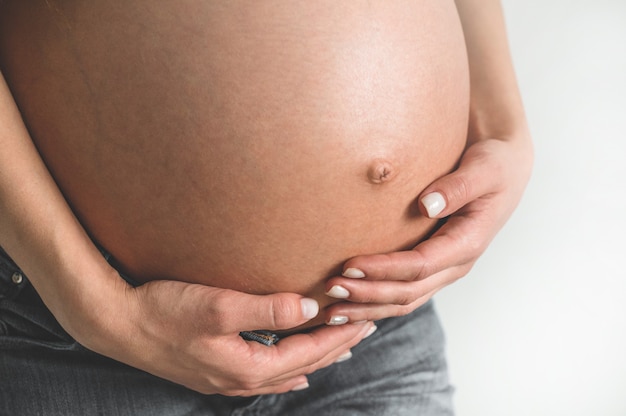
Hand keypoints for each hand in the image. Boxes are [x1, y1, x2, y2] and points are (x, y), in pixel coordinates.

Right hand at [83, 277, 373, 395]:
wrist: (117, 325)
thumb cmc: (165, 311)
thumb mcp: (220, 306)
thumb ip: (268, 309)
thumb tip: (310, 307)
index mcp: (248, 366)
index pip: (309, 352)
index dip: (339, 335)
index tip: (365, 319)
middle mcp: (241, 379)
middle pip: (303, 364)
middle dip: (336, 347)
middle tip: (365, 329)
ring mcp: (227, 379)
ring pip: (287, 371)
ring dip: (316, 357)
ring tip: (341, 347)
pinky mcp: (215, 371)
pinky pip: (266, 375)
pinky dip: (290, 368)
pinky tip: (295, 371)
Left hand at [322, 135, 532, 323]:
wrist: (503, 171)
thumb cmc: (493, 165)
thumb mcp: (484, 169)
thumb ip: (458, 186)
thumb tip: (428, 205)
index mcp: (468, 243)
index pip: (419, 266)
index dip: (383, 269)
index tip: (348, 266)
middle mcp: (455, 264)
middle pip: (407, 292)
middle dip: (368, 295)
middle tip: (329, 291)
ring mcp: (444, 270)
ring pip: (404, 301)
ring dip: (368, 308)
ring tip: (331, 312)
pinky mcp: (432, 267)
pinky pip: (404, 293)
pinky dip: (376, 304)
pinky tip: (351, 309)